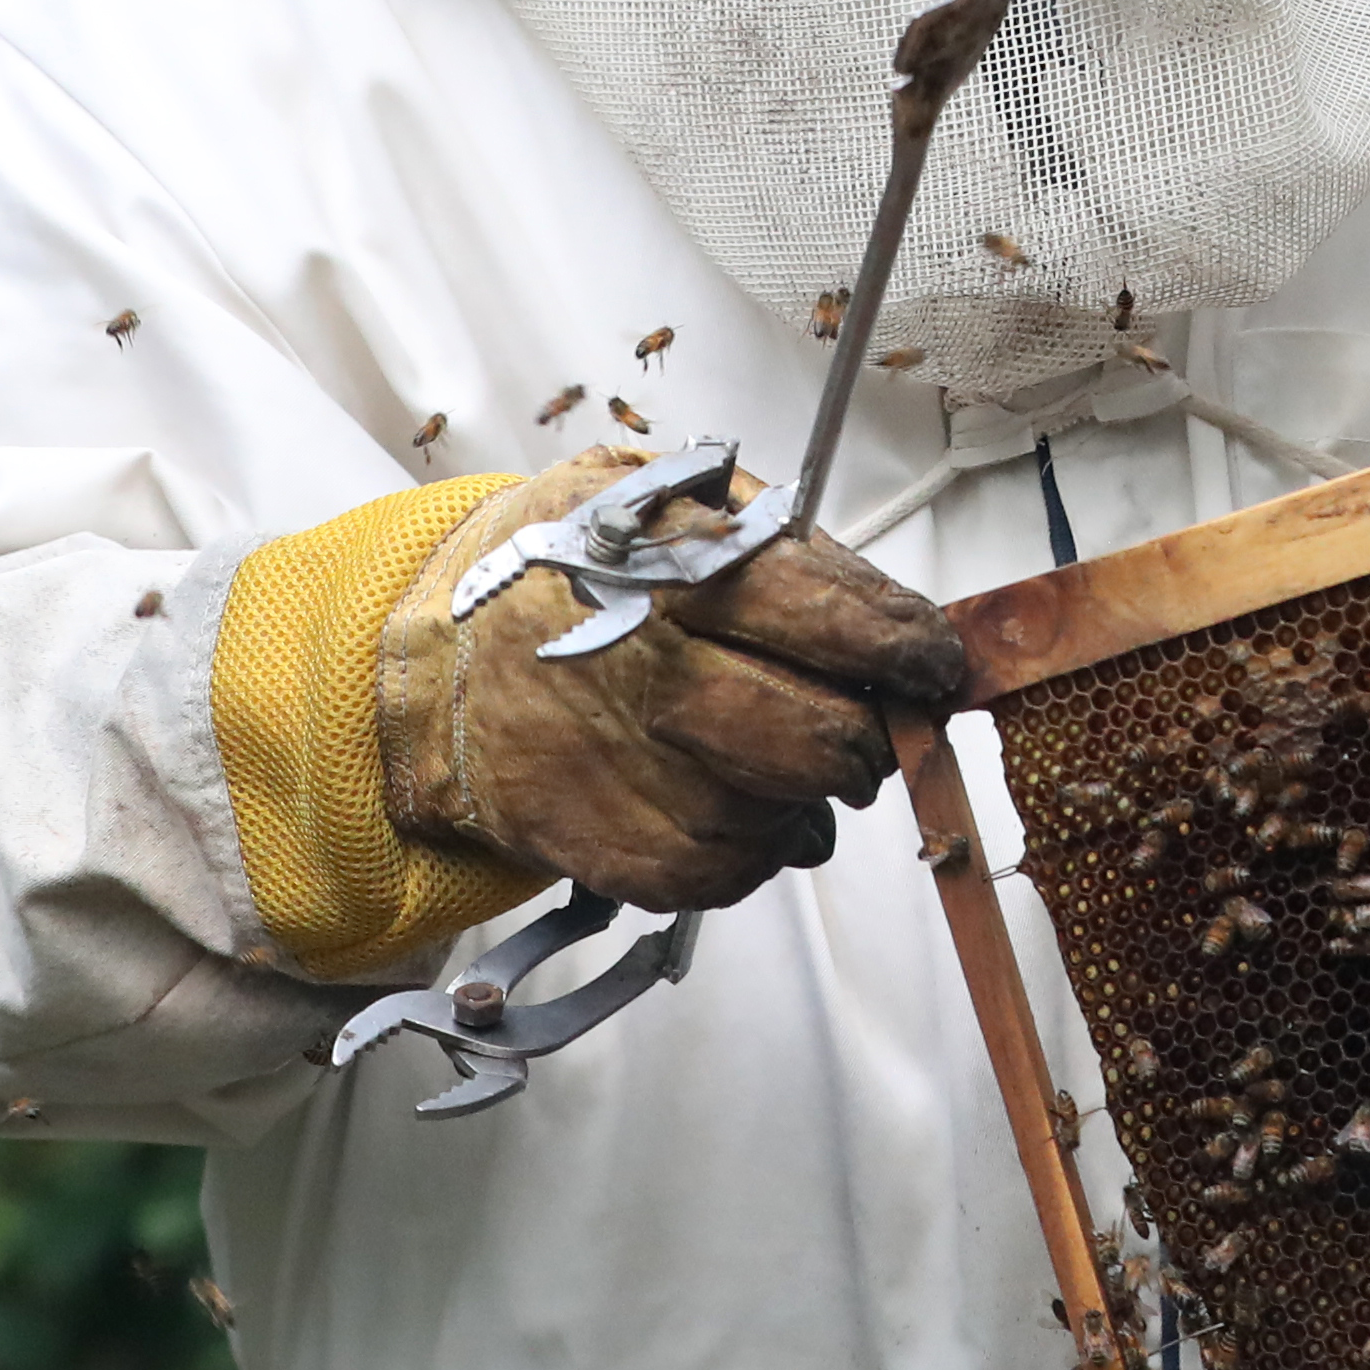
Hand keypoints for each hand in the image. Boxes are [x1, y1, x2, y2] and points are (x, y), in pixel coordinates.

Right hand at [373, 451, 972, 911]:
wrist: (434, 662)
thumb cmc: (571, 569)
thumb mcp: (661, 497)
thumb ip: (779, 539)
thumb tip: (888, 611)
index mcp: (674, 568)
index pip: (832, 618)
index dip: (906, 650)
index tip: (936, 664)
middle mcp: (648, 669)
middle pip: (820, 737)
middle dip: (868, 741)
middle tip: (868, 727)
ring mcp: (624, 768)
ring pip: (782, 816)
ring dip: (807, 797)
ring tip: (780, 759)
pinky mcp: (605, 847)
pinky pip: (727, 872)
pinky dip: (753, 849)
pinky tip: (729, 802)